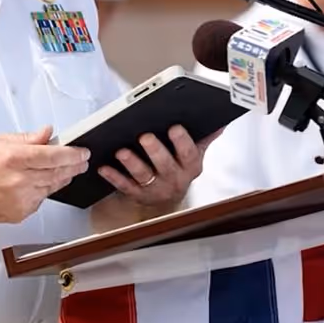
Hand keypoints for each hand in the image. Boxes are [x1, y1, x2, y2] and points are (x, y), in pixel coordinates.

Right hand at [0, 126, 89, 223]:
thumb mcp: (1, 141)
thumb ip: (28, 138)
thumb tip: (47, 133)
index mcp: (15, 158)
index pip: (53, 155)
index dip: (73, 154)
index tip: (83, 153)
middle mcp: (20, 179)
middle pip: (57, 173)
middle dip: (73, 167)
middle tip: (82, 162)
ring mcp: (21, 199)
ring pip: (51, 188)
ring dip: (60, 179)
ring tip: (64, 171)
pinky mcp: (20, 213)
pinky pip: (40, 201)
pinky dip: (43, 192)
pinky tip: (37, 185)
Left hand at [98, 125, 222, 213]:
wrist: (168, 199)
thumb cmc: (179, 168)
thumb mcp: (193, 154)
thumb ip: (204, 137)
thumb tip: (219, 123)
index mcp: (190, 166)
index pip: (189, 153)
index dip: (182, 141)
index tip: (174, 127)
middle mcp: (174, 179)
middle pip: (165, 165)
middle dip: (155, 151)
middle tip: (144, 137)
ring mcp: (156, 188)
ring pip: (144, 176)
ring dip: (132, 163)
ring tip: (121, 151)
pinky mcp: (138, 194)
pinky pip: (125, 186)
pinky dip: (114, 176)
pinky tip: (104, 167)